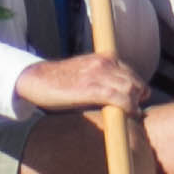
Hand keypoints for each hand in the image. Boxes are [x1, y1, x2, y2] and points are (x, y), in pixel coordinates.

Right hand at [14, 52, 147, 117]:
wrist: (36, 79)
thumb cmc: (59, 80)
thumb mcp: (85, 72)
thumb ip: (102, 78)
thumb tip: (118, 95)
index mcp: (103, 58)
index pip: (130, 73)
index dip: (136, 88)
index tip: (135, 100)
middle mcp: (104, 63)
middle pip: (134, 81)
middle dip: (138, 97)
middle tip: (133, 110)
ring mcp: (98, 75)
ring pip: (131, 89)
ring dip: (134, 104)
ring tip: (130, 115)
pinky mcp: (92, 89)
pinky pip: (120, 98)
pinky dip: (128, 108)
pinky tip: (128, 115)